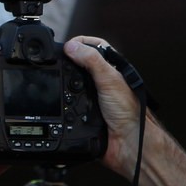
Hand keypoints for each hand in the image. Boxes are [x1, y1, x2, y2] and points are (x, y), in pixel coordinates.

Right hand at [63, 37, 148, 179]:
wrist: (127, 143)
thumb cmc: (129, 113)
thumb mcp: (109, 80)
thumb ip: (92, 61)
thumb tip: (72, 46)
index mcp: (110, 70)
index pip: (94, 47)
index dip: (80, 43)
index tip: (67, 46)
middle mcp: (100, 82)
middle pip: (78, 64)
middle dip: (67, 63)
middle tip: (57, 61)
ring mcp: (91, 97)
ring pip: (70, 84)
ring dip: (62, 85)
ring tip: (56, 79)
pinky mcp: (83, 112)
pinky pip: (67, 104)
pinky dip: (61, 103)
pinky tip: (60, 101)